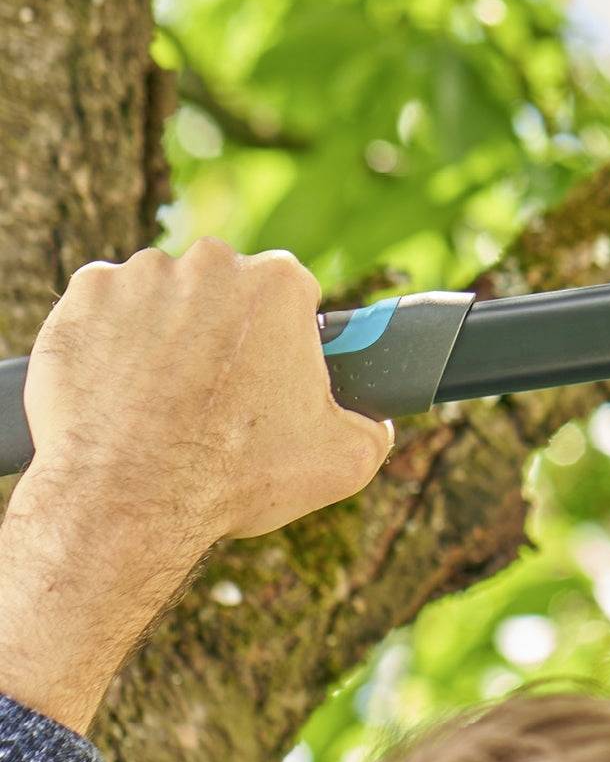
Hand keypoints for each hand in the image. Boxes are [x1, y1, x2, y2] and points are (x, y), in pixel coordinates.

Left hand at [0, 242, 392, 729]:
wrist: (127, 498)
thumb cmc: (235, 477)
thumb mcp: (343, 461)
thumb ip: (373, 426)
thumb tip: (375, 420)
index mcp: (279, 286)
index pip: (294, 293)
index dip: (285, 335)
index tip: (271, 371)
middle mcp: (211, 264)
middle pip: (225, 287)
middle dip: (223, 328)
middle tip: (215, 391)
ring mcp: (140, 276)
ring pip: (163, 295)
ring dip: (165, 331)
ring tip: (161, 396)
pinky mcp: (82, 298)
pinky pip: (102, 307)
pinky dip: (109, 338)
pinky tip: (119, 386)